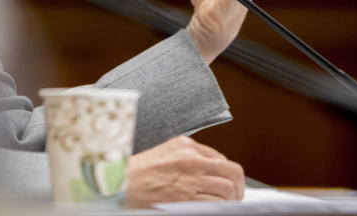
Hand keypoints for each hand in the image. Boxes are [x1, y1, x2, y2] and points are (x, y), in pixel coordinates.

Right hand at [125, 135, 243, 205]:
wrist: (118, 184)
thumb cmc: (136, 172)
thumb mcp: (163, 152)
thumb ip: (186, 156)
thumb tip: (209, 166)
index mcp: (186, 146)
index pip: (222, 159)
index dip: (227, 174)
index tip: (226, 182)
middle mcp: (192, 161)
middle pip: (233, 173)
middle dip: (238, 187)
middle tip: (235, 196)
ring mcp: (191, 181)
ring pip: (228, 191)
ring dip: (230, 200)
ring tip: (223, 205)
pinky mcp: (186, 199)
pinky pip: (215, 205)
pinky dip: (218, 208)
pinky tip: (212, 209)